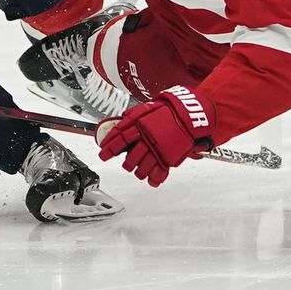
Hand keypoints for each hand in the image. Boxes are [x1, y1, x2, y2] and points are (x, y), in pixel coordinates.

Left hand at [96, 85, 215, 186]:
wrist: (187, 115)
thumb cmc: (166, 111)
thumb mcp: (145, 109)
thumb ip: (130, 118)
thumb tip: (117, 126)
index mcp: (140, 127)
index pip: (119, 139)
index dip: (110, 148)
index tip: (103, 154)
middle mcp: (148, 139)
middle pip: (131, 157)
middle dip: (126, 163)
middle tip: (125, 164)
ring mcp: (159, 149)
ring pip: (143, 167)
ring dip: (138, 171)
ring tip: (137, 171)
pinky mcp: (169, 157)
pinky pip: (158, 171)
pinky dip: (153, 178)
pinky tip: (150, 180)